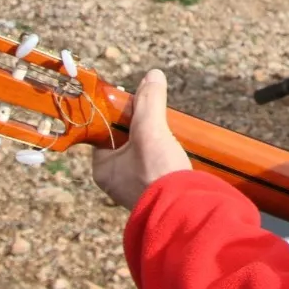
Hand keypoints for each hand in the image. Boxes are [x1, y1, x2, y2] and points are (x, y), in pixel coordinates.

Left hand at [92, 70, 190, 211]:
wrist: (184, 213)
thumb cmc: (158, 173)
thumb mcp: (150, 130)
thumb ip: (149, 101)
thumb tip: (152, 76)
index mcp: (103, 168)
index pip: (105, 131)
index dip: (120, 114)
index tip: (136, 102)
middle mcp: (116, 181)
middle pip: (127, 142)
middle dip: (144, 128)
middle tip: (158, 119)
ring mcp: (137, 190)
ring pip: (144, 156)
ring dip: (158, 143)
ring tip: (172, 134)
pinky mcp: (158, 194)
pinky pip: (158, 169)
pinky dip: (167, 158)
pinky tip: (179, 152)